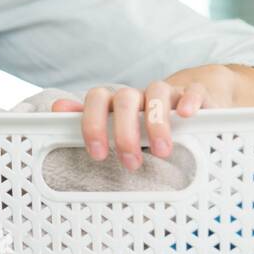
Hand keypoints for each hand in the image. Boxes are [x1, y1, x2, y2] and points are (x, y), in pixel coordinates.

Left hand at [49, 64, 238, 168]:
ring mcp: (168, 91)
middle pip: (124, 98)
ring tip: (161, 152)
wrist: (191, 99)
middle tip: (130, 163)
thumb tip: (56, 110)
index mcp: (117, 102)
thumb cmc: (148, 120)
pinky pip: (194, 90)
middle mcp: (139, 93)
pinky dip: (190, 100)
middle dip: (125, 132)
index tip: (96, 154)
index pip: (97, 100)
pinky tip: (187, 116)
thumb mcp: (119, 125)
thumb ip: (89, 119)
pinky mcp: (196, 93)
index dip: (93, 124)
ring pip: (157, 92)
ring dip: (157, 122)